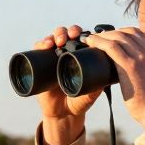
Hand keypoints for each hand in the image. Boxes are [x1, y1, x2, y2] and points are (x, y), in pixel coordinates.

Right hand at [33, 25, 101, 144]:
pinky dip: (41, 43)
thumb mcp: (91, 93)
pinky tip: (45, 44)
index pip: (80, 38)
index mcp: (79, 55)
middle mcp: (65, 53)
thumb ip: (97, 85)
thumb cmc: (79, 101)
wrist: (63, 113)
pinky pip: (38, 49)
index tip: (84, 36)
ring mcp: (52, 57)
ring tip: (58, 41)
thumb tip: (106, 77)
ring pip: (53, 38)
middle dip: (68, 31)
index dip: (81, 33)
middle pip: (66, 34)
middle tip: (71, 36)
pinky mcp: (39, 63)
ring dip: (56, 34)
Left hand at [84, 28, 144, 140]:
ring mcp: (141, 57)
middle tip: (97, 38)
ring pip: (117, 37)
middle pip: (126, 32)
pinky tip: (90, 42)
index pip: (136, 33)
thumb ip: (144, 65)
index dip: (120, 32)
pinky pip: (111, 47)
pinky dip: (98, 42)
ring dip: (101, 36)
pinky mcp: (131, 65)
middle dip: (109, 32)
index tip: (109, 37)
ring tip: (91, 40)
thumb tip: (127, 64)